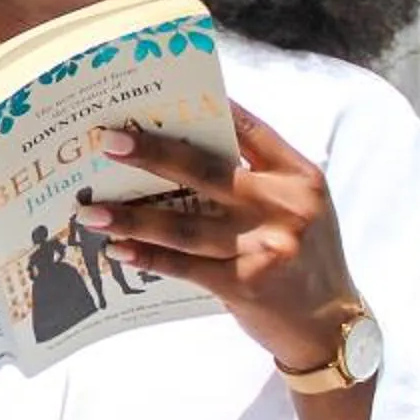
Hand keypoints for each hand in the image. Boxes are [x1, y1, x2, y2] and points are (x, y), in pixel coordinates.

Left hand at [76, 106, 362, 370]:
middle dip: (153, 154)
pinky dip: (148, 257)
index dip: (206, 109)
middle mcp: (284, 207)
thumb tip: (186, 148)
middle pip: (207, 170)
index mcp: (299, 177)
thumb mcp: (298, 206)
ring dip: (132, 217)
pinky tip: (117, 248)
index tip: (159, 95)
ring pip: (185, 225)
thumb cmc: (304, 255)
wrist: (329, 323)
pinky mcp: (245, 285)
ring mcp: (264, 247)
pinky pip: (184, 267)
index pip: (250, 130)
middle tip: (108, 142)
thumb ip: (259, 176)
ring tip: (90, 210)